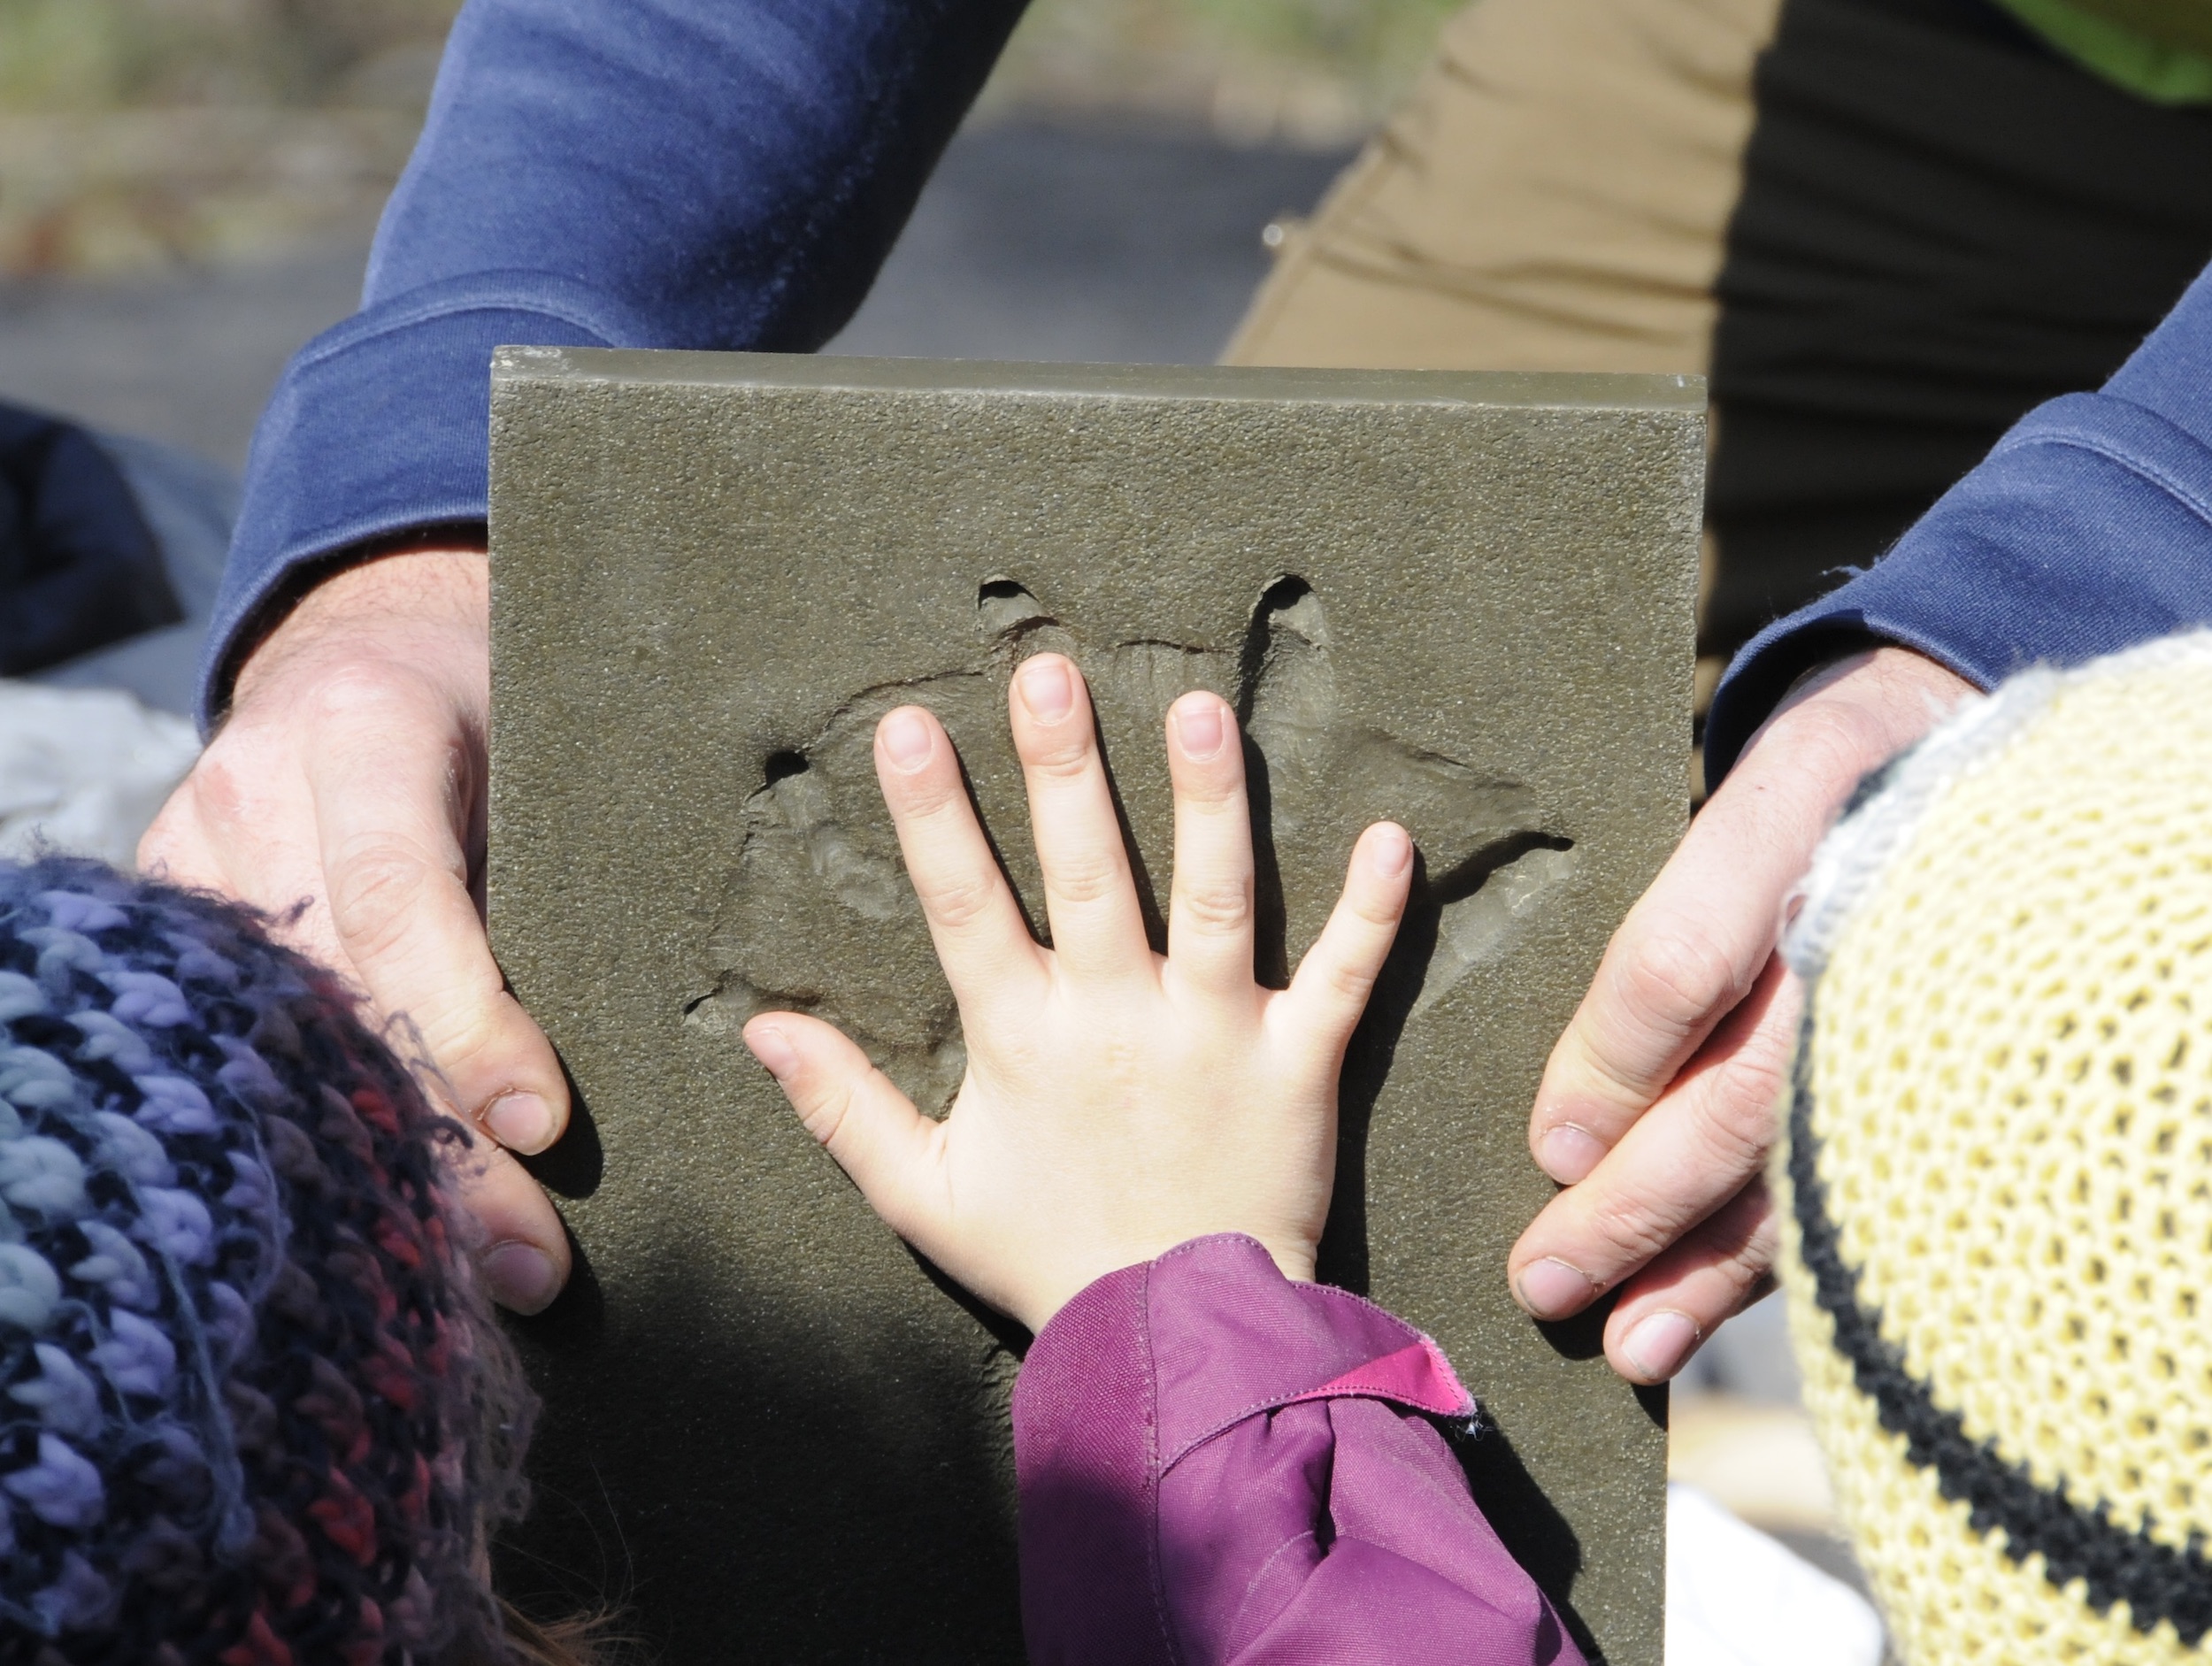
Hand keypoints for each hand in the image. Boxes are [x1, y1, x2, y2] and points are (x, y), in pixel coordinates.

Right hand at [137, 549, 573, 1312]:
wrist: (366, 652)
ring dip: (384, 1169)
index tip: (547, 1126)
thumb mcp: (551, 741)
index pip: (400, 899)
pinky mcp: (173, 916)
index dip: (467, 1025)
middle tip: (534, 1266)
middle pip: (338, 1001)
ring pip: (282, 1046)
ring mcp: (193, 857)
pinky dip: (328, 1134)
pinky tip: (397, 1220)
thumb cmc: (503, 704)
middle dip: (437, 1147)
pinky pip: (247, 1047)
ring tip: (484, 1277)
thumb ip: (576, 858)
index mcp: (364, 728)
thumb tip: (667, 1029)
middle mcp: (256, 791)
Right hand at [742, 654, 1413, 1332]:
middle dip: (1064, 769)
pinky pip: (1343, 979)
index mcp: (1022, 1041)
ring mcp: (1214, 1037)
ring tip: (1202, 711)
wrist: (1174, 1341)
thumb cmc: (1045, 1259)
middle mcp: (1118, 1020)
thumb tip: (758, 1029)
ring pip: (1217, 901)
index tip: (910, 726)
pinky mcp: (1297, 1067)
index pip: (966, 908)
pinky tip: (1391, 837)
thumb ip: (842, 1107)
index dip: (934, 817)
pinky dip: (1373, 914)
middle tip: (1050, 670)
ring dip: (1210, 804)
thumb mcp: (924, 1195)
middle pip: (1088, 875)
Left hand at [1511, 646, 1976, 1381]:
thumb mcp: (1726, 794)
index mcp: (1794, 809)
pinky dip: (1780, 1250)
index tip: (1550, 1151)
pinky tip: (1711, 1311)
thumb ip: (1659, 925)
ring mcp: (1924, 982)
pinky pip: (1860, 1166)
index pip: (1681, 962)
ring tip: (1625, 1342)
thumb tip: (1570, 1125)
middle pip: (1742, 1090)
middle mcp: (1868, 907)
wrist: (1958, 744)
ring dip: (1708, 1263)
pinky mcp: (1949, 1051)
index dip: (1610, 1066)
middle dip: (1638, 1202)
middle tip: (1543, 1280)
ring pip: (1805, 1152)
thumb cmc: (1801, 782)